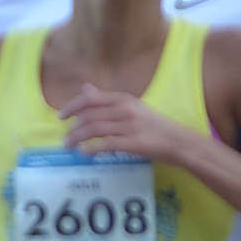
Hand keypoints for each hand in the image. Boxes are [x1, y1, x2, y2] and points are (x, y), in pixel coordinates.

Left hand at [58, 85, 182, 163]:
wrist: (179, 142)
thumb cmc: (154, 125)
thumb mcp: (132, 107)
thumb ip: (107, 100)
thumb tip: (85, 88)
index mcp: (124, 99)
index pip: (91, 99)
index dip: (72, 106)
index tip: (60, 116)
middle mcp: (126, 109)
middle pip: (89, 115)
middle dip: (72, 127)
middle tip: (64, 137)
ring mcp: (130, 126)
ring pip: (94, 129)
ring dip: (77, 138)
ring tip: (69, 146)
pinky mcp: (134, 142)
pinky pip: (106, 144)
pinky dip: (91, 148)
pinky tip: (83, 153)